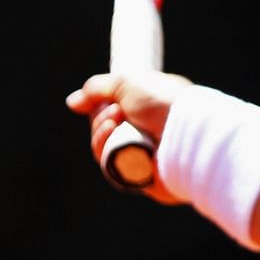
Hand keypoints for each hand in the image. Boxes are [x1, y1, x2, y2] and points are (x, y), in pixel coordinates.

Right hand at [65, 72, 193, 202]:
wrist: (186, 132)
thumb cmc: (164, 102)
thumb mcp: (128, 83)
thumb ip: (97, 89)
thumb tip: (72, 102)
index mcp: (151, 110)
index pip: (115, 111)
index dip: (103, 106)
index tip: (105, 100)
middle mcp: (148, 132)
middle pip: (105, 130)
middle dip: (101, 118)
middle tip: (116, 112)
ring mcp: (144, 155)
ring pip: (103, 148)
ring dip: (100, 133)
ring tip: (114, 123)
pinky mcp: (140, 177)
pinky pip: (109, 166)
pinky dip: (104, 150)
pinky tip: (112, 137)